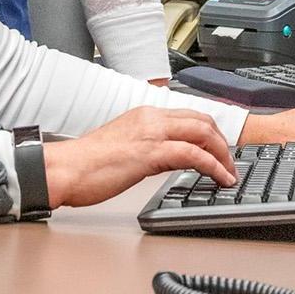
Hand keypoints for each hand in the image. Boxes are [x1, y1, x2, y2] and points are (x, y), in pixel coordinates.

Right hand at [41, 106, 236, 208]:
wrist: (65, 169)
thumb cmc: (85, 164)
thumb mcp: (123, 146)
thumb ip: (146, 145)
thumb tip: (165, 157)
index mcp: (144, 114)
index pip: (189, 115)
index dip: (211, 132)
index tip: (220, 149)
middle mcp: (151, 118)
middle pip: (203, 121)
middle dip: (223, 142)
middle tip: (229, 163)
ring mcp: (152, 133)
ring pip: (204, 134)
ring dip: (223, 155)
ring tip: (229, 174)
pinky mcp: (151, 152)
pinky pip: (194, 155)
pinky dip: (213, 166)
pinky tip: (219, 178)